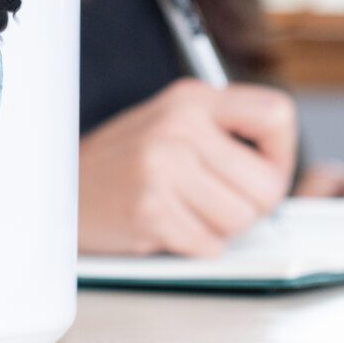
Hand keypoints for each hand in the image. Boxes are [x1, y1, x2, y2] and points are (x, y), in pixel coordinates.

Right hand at [78, 78, 297, 256]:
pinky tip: (165, 224)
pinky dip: (193, 245)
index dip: (280, 154)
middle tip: (211, 200)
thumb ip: (225, 134)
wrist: (58, 189)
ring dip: (218, 228)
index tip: (261, 171)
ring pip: (241, 220)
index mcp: (192, 98)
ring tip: (182, 210)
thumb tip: (285, 167)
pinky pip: (210, 245)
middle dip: (249, 206)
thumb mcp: (172, 123)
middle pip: (267, 185)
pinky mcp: (151, 207)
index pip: (276, 114)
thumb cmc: (122, 163)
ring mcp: (163, 164)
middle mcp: (180, 124)